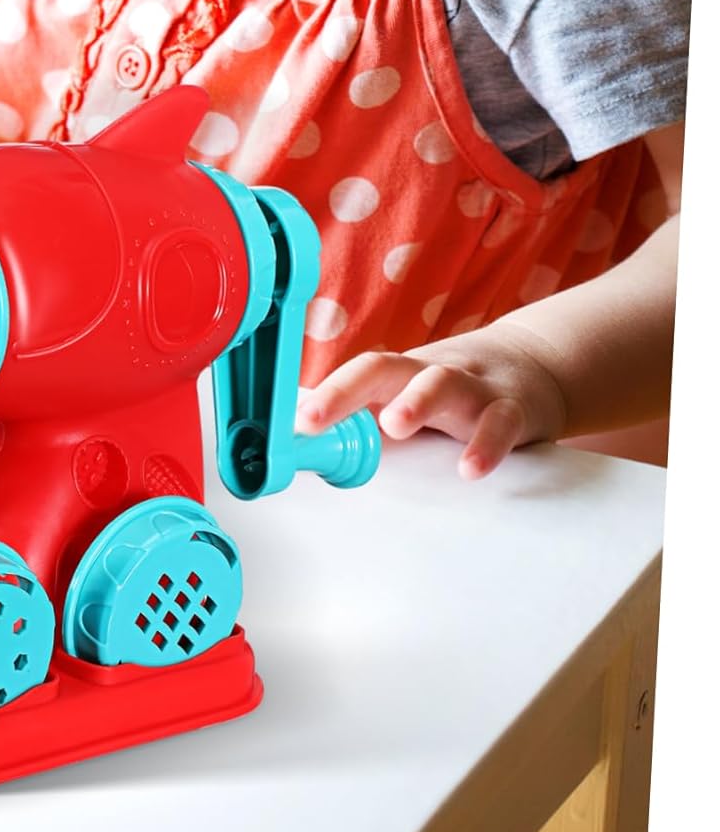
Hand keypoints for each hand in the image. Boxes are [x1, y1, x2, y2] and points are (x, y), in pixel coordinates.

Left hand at [296, 324, 569, 479]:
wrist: (536, 362)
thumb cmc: (456, 389)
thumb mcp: (411, 397)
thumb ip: (370, 425)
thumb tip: (314, 456)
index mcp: (400, 374)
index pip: (355, 373)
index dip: (324, 395)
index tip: (294, 424)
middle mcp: (430, 372)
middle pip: (385, 368)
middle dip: (346, 391)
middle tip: (315, 421)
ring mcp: (473, 387)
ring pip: (442, 384)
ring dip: (416, 402)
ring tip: (394, 425)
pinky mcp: (514, 408)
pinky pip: (500, 422)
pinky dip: (486, 444)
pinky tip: (470, 469)